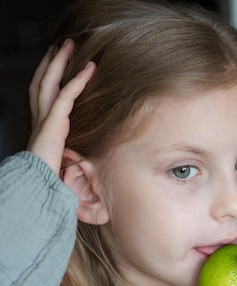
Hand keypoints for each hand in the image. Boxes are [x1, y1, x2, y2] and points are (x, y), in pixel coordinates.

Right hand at [27, 39, 95, 174]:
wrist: (39, 181)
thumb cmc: (49, 174)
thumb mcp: (60, 157)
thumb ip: (67, 150)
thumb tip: (81, 158)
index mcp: (40, 125)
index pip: (41, 93)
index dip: (46, 75)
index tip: (53, 61)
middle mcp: (39, 117)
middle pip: (42, 80)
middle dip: (51, 61)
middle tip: (60, 44)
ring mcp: (44, 117)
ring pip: (50, 80)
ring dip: (61, 60)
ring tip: (70, 44)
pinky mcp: (54, 120)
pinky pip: (68, 93)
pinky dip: (79, 80)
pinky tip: (90, 68)